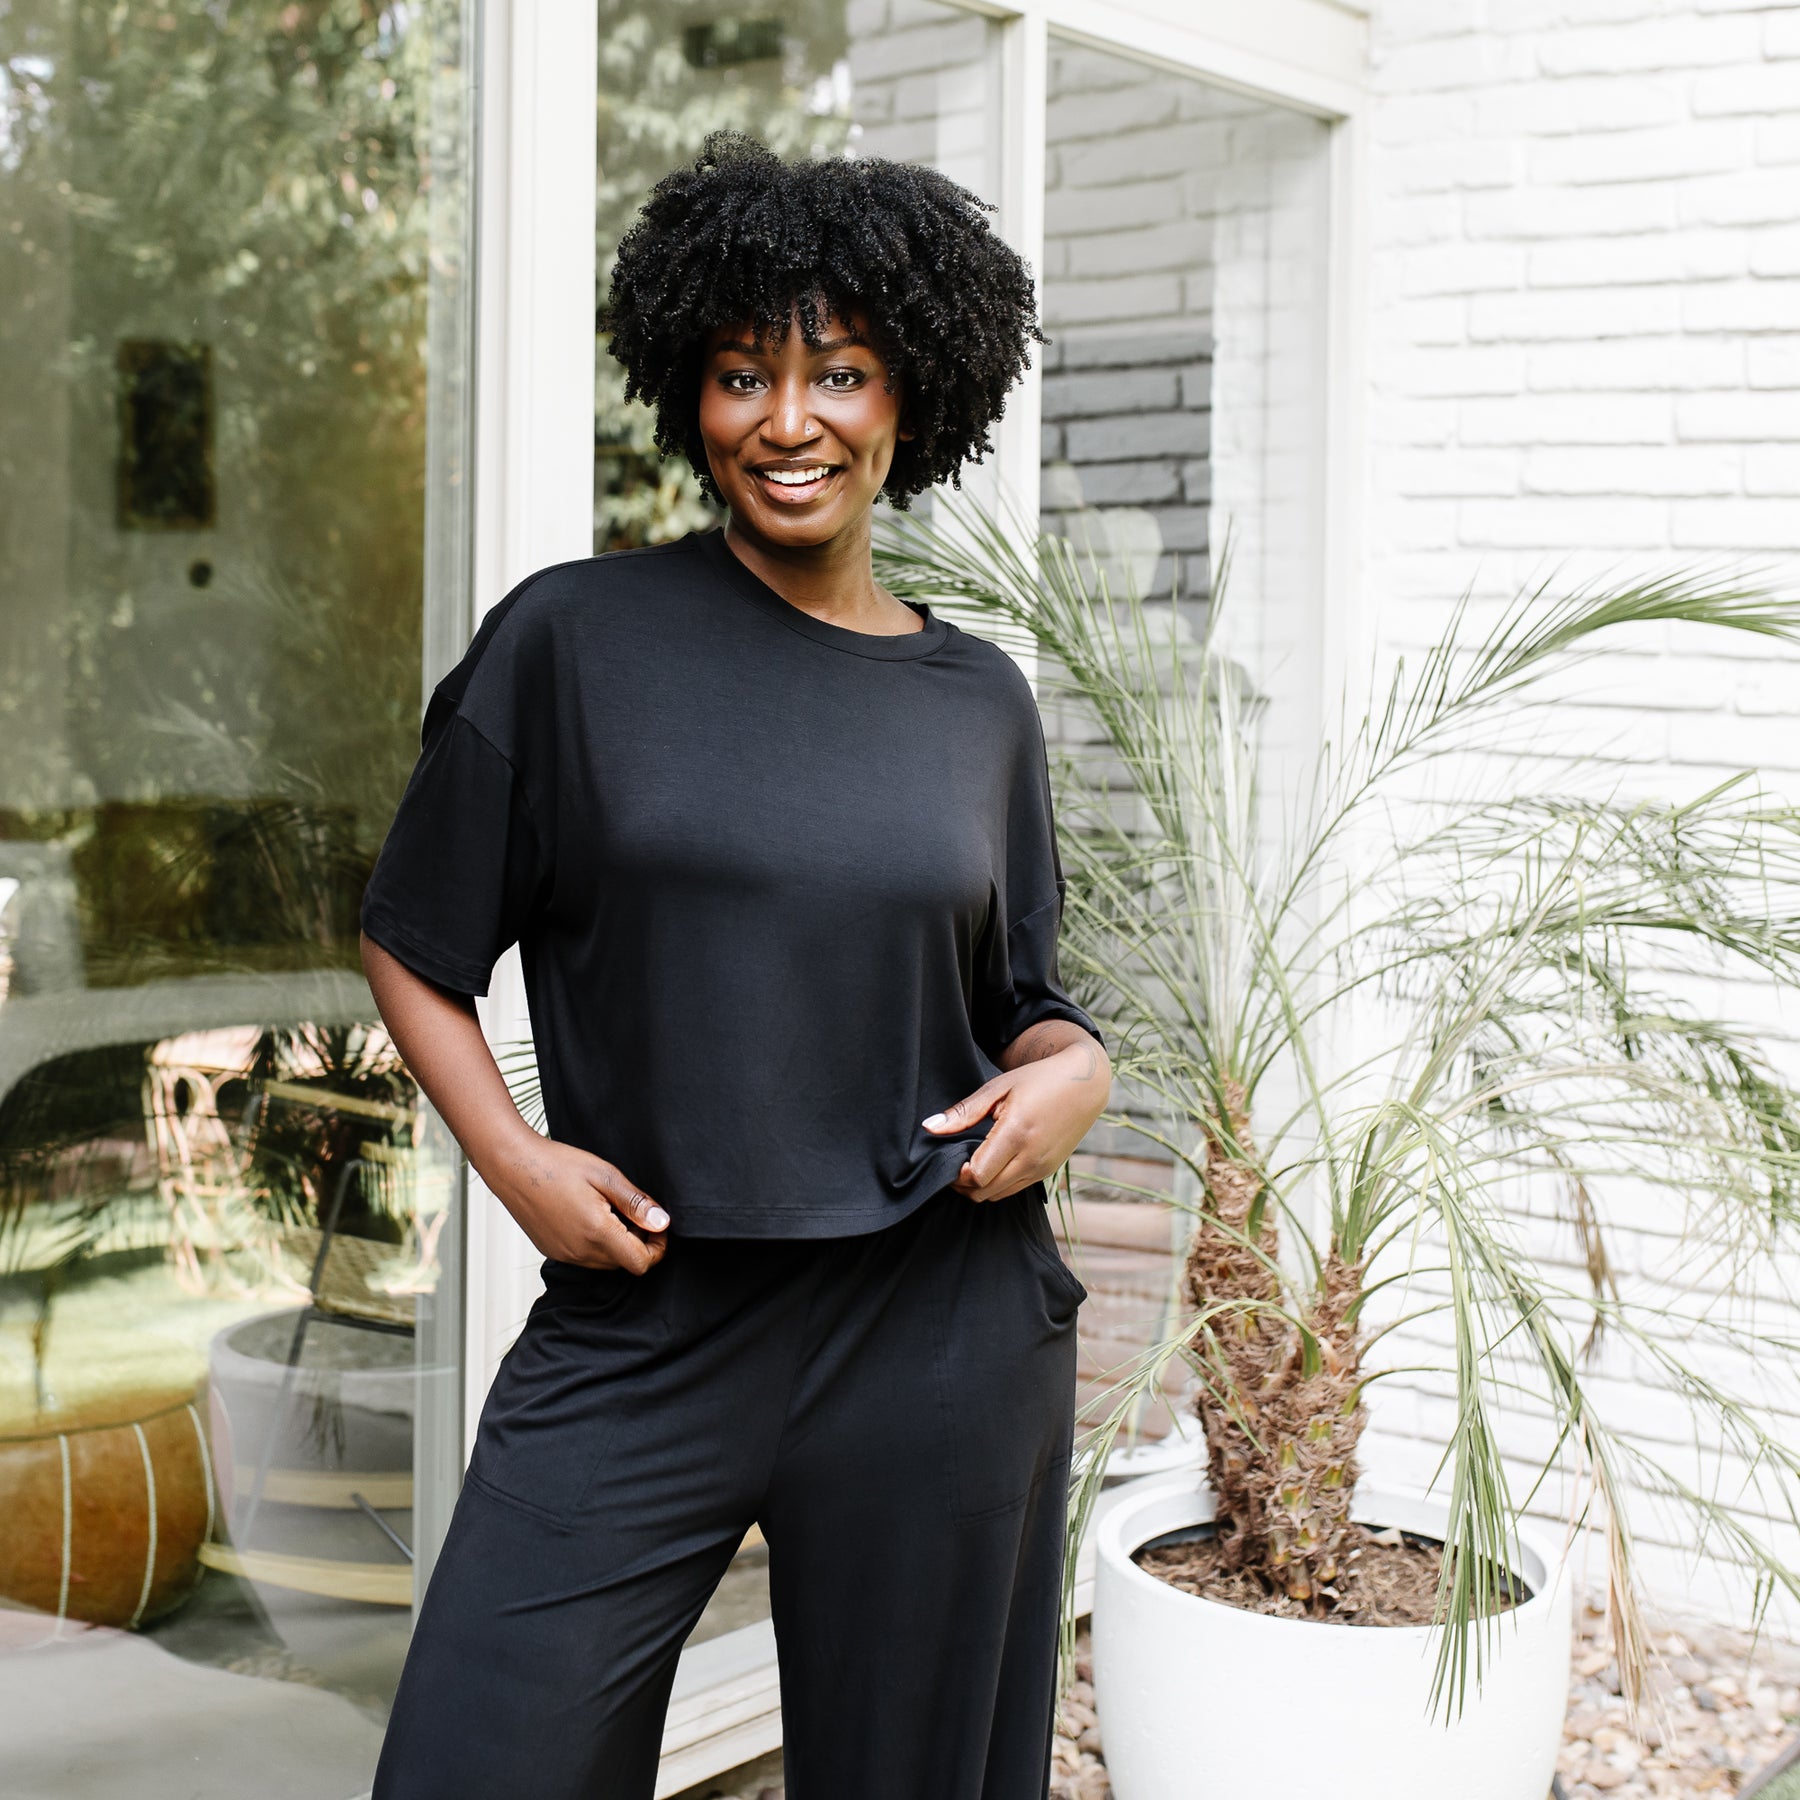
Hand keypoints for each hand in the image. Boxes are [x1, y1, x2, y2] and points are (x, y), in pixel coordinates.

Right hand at [491, 1133, 669, 1273]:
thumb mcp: (605, 1176)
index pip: (640, 1263)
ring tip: (608, 1208)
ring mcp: (563, 1254)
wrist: (511, 1165)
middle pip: (624, 1263)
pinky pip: (584, 1257)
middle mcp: (579, 1252)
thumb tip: (662, 1222)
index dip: (657, 1248)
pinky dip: (595, 1243)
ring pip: (604, 1262)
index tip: (656, 1225)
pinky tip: (588, 1213)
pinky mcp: (552, 1250)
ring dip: (616, 1243)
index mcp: (597, 1233)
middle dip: (637, 1242)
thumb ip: (636, 1203)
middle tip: (631, 1210)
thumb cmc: (556, 1165)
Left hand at [922, 1036, 1108, 1202]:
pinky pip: (1015, 1189)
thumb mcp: (998, 1088)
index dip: (958, 1175)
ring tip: (972, 1163)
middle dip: (964, 1185)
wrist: (1085, 1083)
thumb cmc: (1038, 1079)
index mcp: (1017, 1133)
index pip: (978, 1175)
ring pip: (1000, 1195)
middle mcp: (1032, 1157)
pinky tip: (993, 1163)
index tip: (950, 1160)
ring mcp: (1043, 1168)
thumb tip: (930, 1127)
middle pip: (986, 1192)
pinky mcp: (1049, 1172)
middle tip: (954, 1166)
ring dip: (981, 1186)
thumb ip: (964, 1112)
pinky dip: (999, 1183)